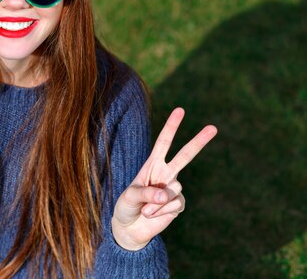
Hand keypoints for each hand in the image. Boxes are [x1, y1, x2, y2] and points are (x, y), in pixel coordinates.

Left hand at [111, 107, 217, 250]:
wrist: (130, 228)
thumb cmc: (126, 207)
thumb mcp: (129, 197)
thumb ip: (145, 193)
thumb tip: (165, 194)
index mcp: (152, 164)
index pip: (164, 143)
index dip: (171, 127)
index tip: (181, 110)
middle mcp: (166, 173)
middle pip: (185, 155)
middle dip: (199, 141)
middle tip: (213, 127)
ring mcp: (174, 188)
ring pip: (173, 190)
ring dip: (157, 203)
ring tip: (145, 209)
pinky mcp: (178, 204)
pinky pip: (175, 204)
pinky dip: (162, 211)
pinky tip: (153, 215)